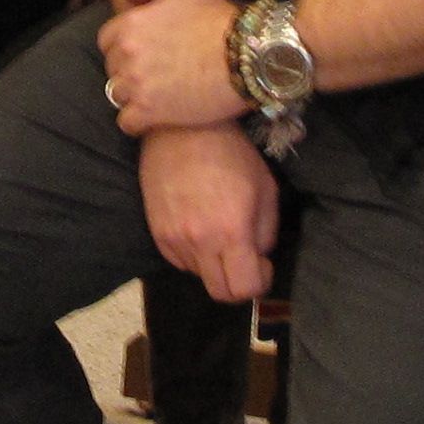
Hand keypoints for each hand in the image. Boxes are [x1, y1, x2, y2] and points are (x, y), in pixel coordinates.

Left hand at [99, 0, 246, 136]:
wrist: (250, 56)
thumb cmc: (218, 21)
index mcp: (130, 25)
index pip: (106, 42)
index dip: (125, 48)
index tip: (146, 55)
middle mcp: (127, 54)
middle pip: (112, 69)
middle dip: (130, 72)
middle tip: (159, 75)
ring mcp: (136, 84)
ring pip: (117, 96)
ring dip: (134, 97)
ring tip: (161, 95)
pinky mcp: (149, 112)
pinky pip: (127, 122)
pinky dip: (139, 122)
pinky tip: (159, 116)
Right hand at [140, 121, 277, 305]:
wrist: (180, 129)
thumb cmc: (231, 153)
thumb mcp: (265, 188)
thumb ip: (266, 231)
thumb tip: (259, 256)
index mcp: (232, 231)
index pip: (246, 288)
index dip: (261, 282)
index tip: (263, 263)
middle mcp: (200, 242)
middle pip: (221, 293)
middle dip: (238, 283)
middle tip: (244, 259)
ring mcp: (174, 239)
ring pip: (200, 275)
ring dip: (215, 264)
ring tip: (219, 232)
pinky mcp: (157, 233)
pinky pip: (179, 261)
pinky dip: (194, 254)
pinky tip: (199, 225)